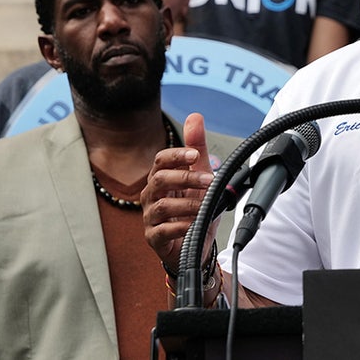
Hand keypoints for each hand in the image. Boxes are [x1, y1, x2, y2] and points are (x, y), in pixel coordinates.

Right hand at [142, 112, 216, 273]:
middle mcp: (152, 196)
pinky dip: (179, 226)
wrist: (196, 243)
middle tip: (208, 181)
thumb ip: (197, 147)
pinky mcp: (154, 238)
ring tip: (204, 206)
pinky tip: (193, 224)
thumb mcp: (201, 175)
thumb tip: (195, 116)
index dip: (176, 155)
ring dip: (186, 204)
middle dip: (185, 178)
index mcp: (162, 178)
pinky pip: (162, 231)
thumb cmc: (194, 207)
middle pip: (159, 179)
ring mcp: (151, 217)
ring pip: (161, 205)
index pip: (161, 160)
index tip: (194, 154)